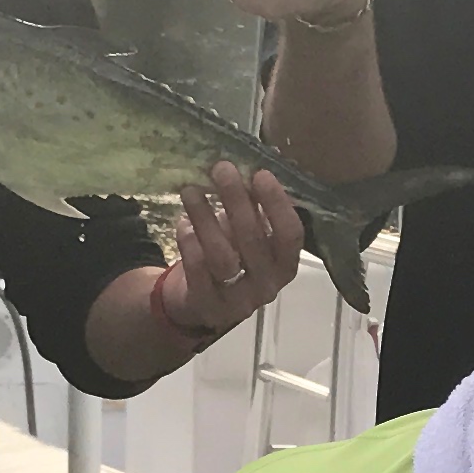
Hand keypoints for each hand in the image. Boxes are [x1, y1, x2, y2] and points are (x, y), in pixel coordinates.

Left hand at [154, 162, 308, 338]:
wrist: (203, 302)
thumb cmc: (234, 258)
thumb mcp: (250, 235)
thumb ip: (254, 209)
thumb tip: (248, 167)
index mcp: (285, 264)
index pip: (290, 235)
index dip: (277, 204)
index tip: (260, 174)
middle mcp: (267, 285)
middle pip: (253, 241)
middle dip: (236, 200)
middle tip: (221, 169)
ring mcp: (237, 300)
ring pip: (222, 256)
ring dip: (205, 218)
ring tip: (191, 190)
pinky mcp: (207, 305)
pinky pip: (197, 269)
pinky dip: (189, 242)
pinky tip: (183, 222)